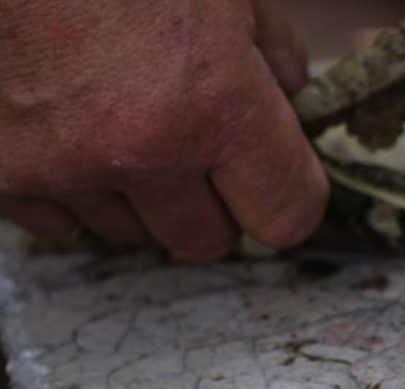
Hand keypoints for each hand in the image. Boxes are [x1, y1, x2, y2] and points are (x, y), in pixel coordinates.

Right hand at [0, 0, 327, 260]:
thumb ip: (272, 49)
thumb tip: (292, 98)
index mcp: (215, 101)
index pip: (288, 215)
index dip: (289, 195)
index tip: (275, 175)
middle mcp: (143, 149)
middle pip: (209, 241)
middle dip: (214, 205)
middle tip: (197, 150)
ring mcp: (64, 166)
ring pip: (134, 233)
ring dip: (141, 196)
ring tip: (121, 123)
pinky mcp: (1, 172)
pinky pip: (61, 223)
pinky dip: (72, 192)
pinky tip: (68, 135)